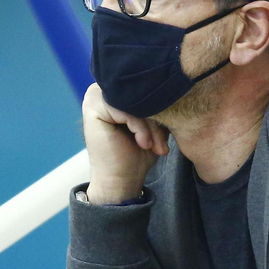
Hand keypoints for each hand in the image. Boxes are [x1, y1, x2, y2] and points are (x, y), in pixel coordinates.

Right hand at [82, 83, 166, 204]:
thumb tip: (177, 88)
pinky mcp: (92, 108)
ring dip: (150, 127)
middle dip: (157, 120)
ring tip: (154, 146)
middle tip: (161, 146)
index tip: (167, 136)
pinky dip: (140, 128)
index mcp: (116, 90)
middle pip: (141, 95)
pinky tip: (142, 143)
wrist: (121, 181)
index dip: (161, 110)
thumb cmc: (137, 154)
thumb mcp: (154, 125)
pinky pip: (126, 110)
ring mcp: (94, 97)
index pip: (146, 90)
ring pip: (135, 102)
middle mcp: (102, 89)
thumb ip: (159, 104)